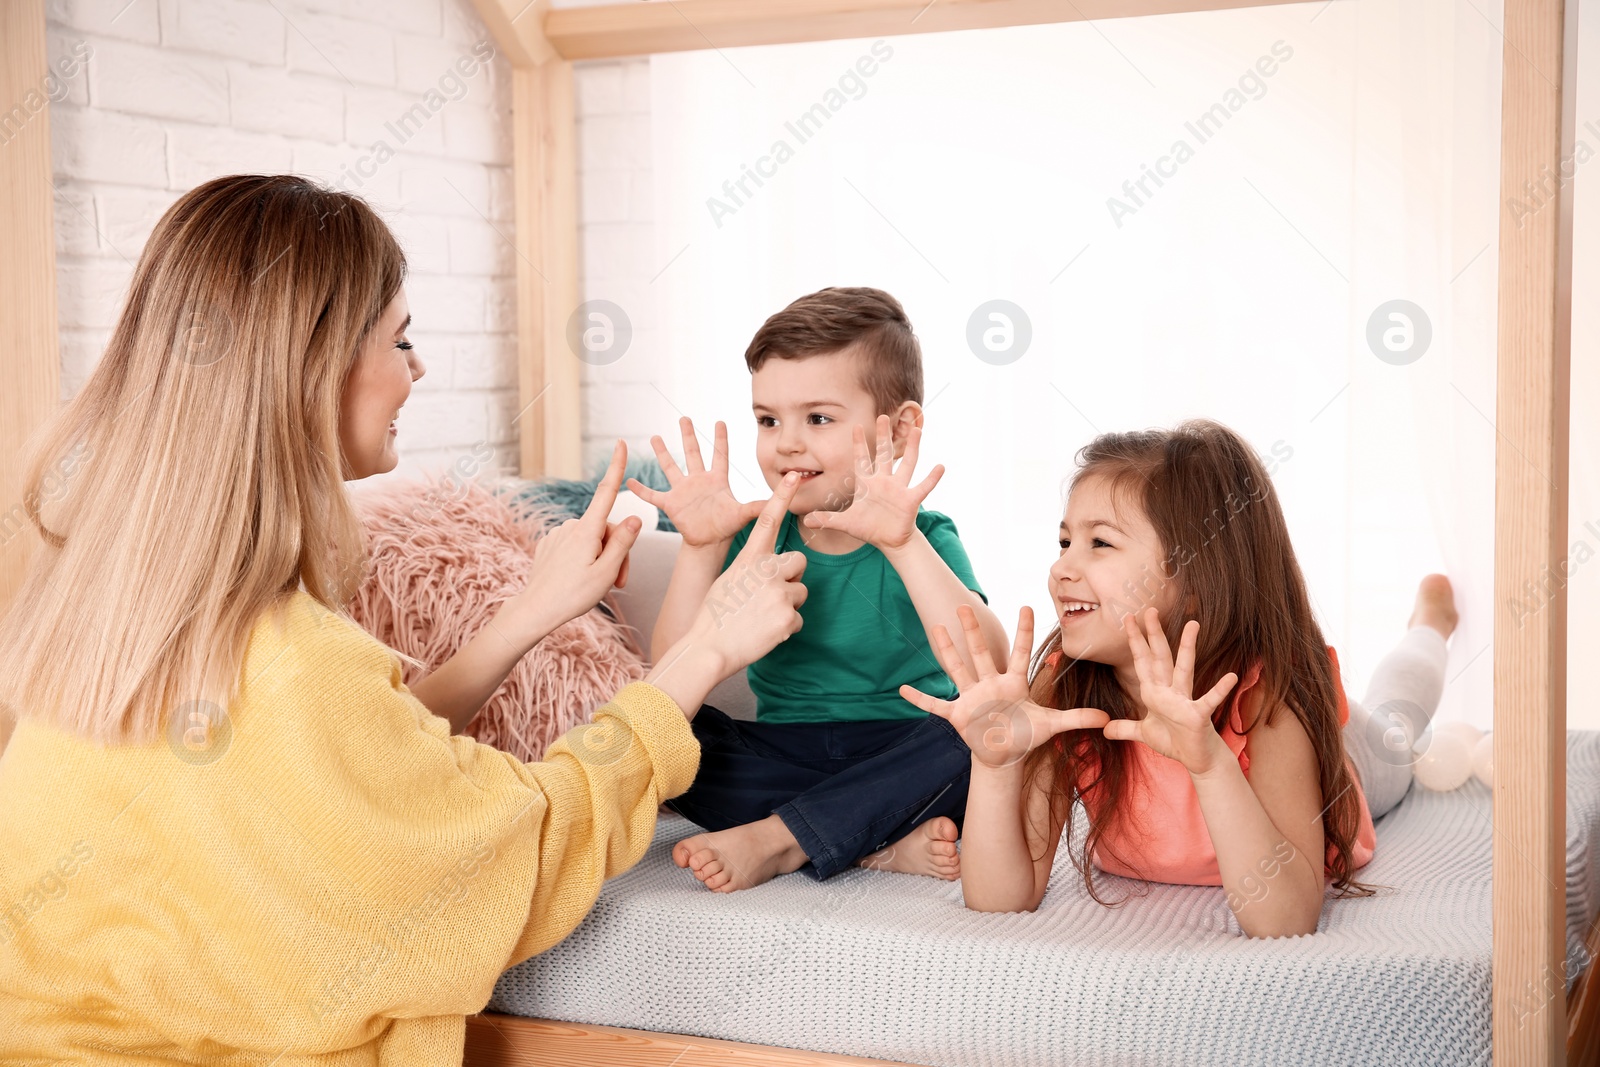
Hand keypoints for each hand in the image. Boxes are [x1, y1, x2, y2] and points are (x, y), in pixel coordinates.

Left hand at [497, 440, 641, 646]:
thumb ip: (623, 542)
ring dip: (601, 558)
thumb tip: (634, 517)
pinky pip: (575, 544)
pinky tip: (578, 578)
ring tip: (599, 584)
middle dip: (617, 551)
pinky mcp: (549, 544)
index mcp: (587, 530)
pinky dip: (584, 558)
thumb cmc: (574, 595)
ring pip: (592, 539)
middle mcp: (571, 526)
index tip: (621, 444)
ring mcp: (558, 535)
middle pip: (606, 529)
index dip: (616, 467)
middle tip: (620, 583)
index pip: (606, 492)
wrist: (536, 610)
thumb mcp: (608, 571)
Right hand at [627, 417, 765, 548]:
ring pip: (671, 467)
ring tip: (655, 437)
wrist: (709, 543)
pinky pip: (653, 496)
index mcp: (717, 480)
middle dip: (688, 436)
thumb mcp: (744, 514)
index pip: (720, 455)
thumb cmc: (727, 527)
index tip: (720, 421)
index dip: (720, 439)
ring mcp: (683, 491)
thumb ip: (759, 506)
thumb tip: (783, 500)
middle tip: (684, 417)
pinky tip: (628, 482)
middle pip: (692, 453)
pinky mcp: (671, 504)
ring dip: (662, 453)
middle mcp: (698, 481)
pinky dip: (641, 490)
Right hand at [668, 470, 808, 676]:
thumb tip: (772, 573)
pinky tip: (765, 633)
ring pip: (801, 592)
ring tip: (762, 617)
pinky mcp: (788, 616)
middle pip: (799, 561)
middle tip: (769, 596)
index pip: (767, 520)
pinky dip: (785, 629)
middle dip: (791, 577)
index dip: (782, 496)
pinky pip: (798, 619)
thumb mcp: (729, 581)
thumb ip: (752, 570)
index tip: (795, 476)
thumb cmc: (715, 616)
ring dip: (787, 605)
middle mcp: (767, 570)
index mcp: (749, 558)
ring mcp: (779, 593)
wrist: (709, 648)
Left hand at [801, 415, 941, 550]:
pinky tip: (940, 466)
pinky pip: (923, 487)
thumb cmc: (869, 528)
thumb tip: (806, 520)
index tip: (855, 425)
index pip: (861, 459)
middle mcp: (884, 481)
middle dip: (883, 436)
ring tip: (917, 429)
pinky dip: (932, 478)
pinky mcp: (911, 500)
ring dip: (912, 447)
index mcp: (867, 484)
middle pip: (884, 454)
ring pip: (907, 463)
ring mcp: (899, 489)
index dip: (858, 444)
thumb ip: (827, 520)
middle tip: (883, 415)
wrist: (889, 540)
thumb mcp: (846, 523)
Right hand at [899, 605, 1109, 769]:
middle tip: (965, 605)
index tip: (1026, 605)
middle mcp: (990, 684)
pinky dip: (920, 700)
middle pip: (981, 652)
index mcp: (1013, 683)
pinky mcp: (957, 714)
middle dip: (973, 630)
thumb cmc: (1025, 735)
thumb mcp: (1051, 726)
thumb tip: (1108, 719)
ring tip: (938, 627)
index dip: (1023, 631)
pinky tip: (903, 691)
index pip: (1020, 653)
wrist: (1003, 754)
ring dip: (947, 650)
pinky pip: (935, 705)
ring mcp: (971, 697)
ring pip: (957, 669)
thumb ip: (1077, 719)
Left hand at [1104, 607, 1239, 776]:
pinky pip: (1209, 700)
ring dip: (1188, 647)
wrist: (1197, 759)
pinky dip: (1220, 689)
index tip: (1127, 620)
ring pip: (1185, 669)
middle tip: (1149, 609)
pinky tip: (1231, 677)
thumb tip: (1106, 729)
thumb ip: (1125, 728)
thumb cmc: (1174, 741)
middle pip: (1161, 657)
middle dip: (1154, 634)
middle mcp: (1171, 691)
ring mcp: (1185, 701)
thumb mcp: (1144, 733)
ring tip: (1193, 624)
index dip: (1135, 642)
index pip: (1143, 662)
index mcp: (1157, 692)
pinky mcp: (1198, 716)